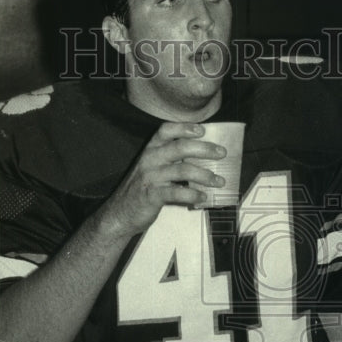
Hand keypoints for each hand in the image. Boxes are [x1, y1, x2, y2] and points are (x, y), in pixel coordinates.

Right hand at [102, 122, 226, 237]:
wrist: (120, 213)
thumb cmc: (141, 190)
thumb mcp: (152, 169)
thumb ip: (169, 161)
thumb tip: (200, 157)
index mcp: (150, 150)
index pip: (166, 130)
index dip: (184, 128)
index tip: (202, 130)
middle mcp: (150, 159)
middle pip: (180, 147)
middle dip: (204, 149)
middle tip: (221, 153)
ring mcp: (150, 177)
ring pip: (182, 170)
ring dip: (205, 175)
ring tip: (219, 181)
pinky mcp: (152, 196)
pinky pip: (176, 193)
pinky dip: (192, 194)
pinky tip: (203, 197)